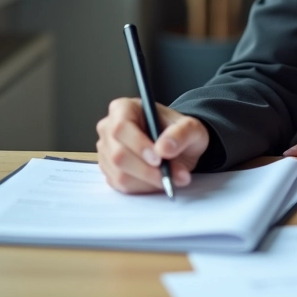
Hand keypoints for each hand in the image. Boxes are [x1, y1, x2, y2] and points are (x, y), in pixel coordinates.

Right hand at [95, 98, 209, 193]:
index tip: (159, 159)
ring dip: (149, 181)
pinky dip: (144, 188)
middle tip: (172, 175)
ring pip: (120, 175)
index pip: (121, 127)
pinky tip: (159, 181)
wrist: (176, 146)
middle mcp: (108, 129)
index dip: (138, 145)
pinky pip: (122, 186)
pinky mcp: (109, 171)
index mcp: (123, 108)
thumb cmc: (178, 132)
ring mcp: (106, 151)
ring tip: (173, 178)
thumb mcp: (190, 127)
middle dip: (147, 170)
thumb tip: (164, 148)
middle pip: (118, 155)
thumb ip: (181, 133)